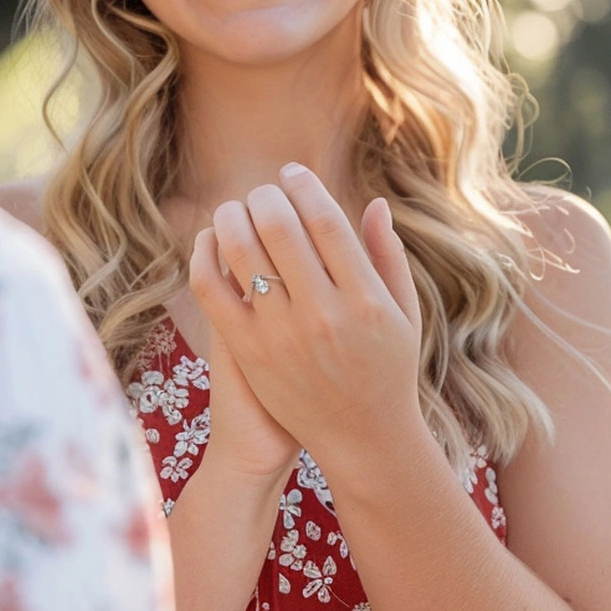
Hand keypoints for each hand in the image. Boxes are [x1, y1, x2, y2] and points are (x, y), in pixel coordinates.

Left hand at [190, 164, 423, 472]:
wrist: (361, 439)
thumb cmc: (389, 368)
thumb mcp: (405, 313)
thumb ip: (389, 257)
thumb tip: (376, 202)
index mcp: (366, 300)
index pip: (327, 222)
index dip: (305, 187)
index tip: (293, 172)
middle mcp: (323, 316)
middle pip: (281, 229)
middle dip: (267, 196)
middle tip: (264, 189)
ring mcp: (281, 336)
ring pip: (243, 253)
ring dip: (234, 217)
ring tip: (237, 208)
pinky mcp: (248, 354)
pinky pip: (213, 291)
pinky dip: (205, 256)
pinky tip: (212, 241)